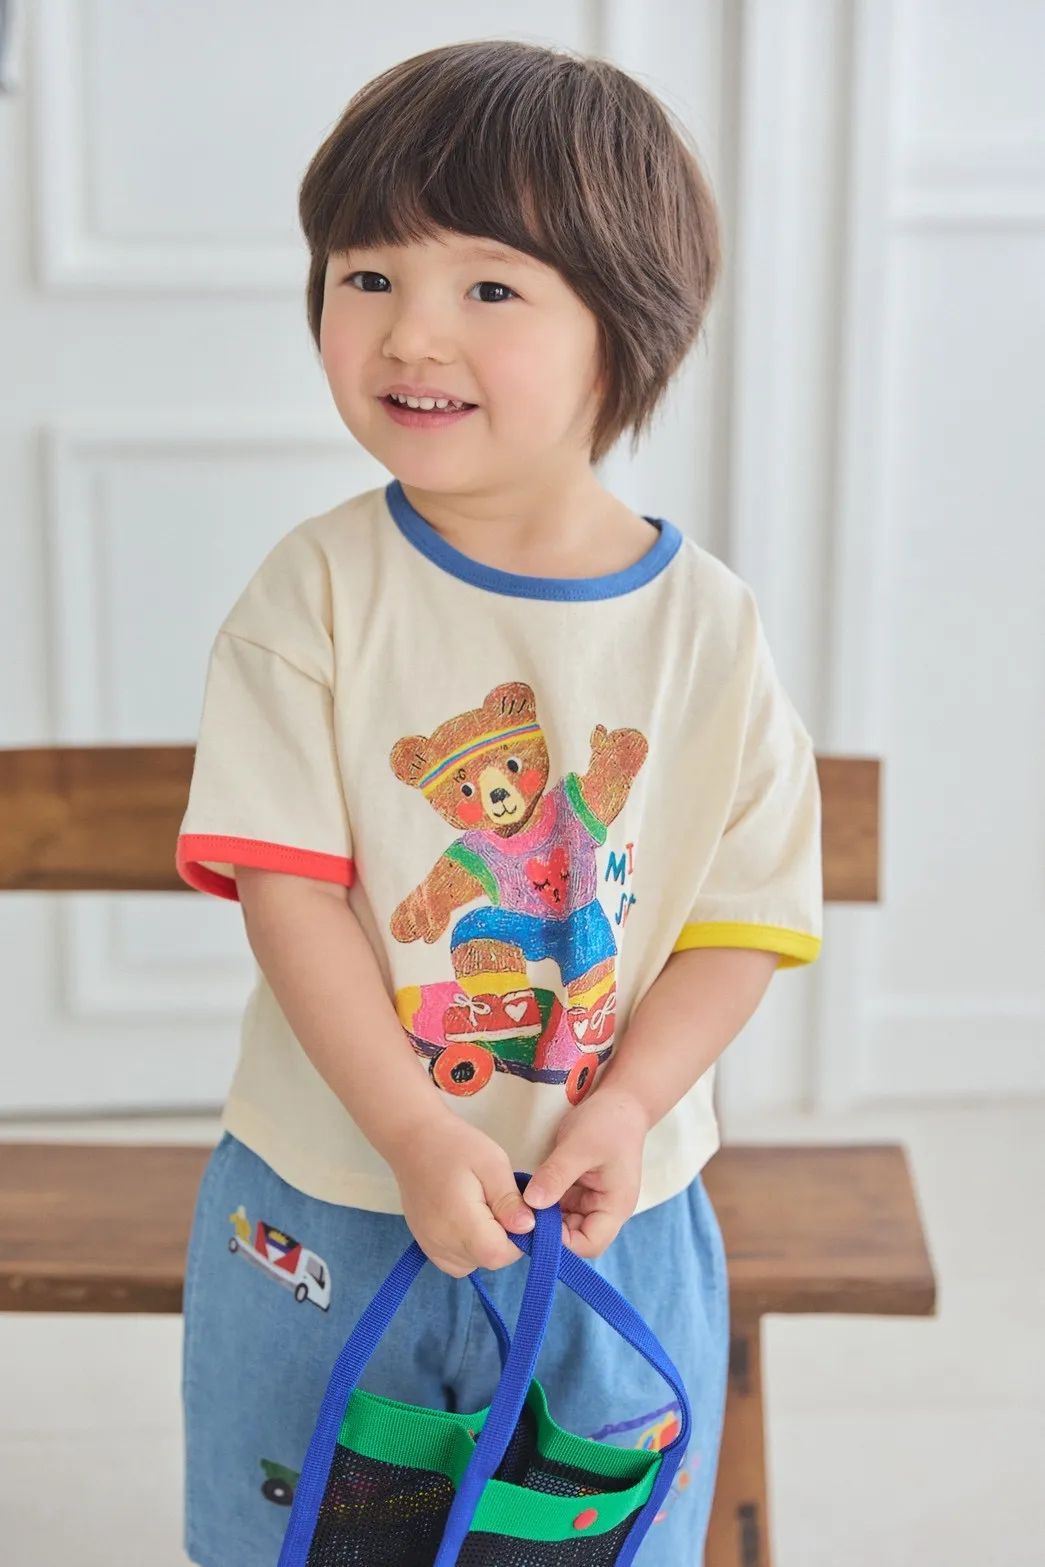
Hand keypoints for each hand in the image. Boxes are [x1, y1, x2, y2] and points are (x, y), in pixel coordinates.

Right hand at [388, 1109, 534, 1276]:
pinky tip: (468, 1221)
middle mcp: (441, 1242)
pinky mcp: (425, 1245)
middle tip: (498, 1202)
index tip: (516, 1212)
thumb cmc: (455, 1145)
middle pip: (487, 1261)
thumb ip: (509, 1199)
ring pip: (473, 1263)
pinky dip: (469, 1249)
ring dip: (486, 1244)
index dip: (518, 1240)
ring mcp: (430, 1246)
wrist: (413, 1140)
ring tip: (482, 1208)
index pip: (498, 1255)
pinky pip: (456, 1262)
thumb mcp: (492, 1163)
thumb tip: (527, 1228)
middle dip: (503, 1238)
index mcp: (459, 1222)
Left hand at [523, 1088, 648, 1257]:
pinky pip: (560, 1206)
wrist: (621, 1100)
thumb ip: (556, 1175)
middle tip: (520, 1215)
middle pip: (575, 1238)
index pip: (589, 1244)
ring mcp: (592, 1200)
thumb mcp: (579, 1146)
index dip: (561, 1243)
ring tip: (520, 1203)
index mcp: (615, 1207)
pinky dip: (545, 1203)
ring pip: (564, 1224)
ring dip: (544, 1216)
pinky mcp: (580, 1189)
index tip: (532, 1225)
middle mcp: (605, 1210)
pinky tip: (527, 1193)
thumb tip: (531, 1205)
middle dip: (548, 1230)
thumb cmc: (607, 1122)